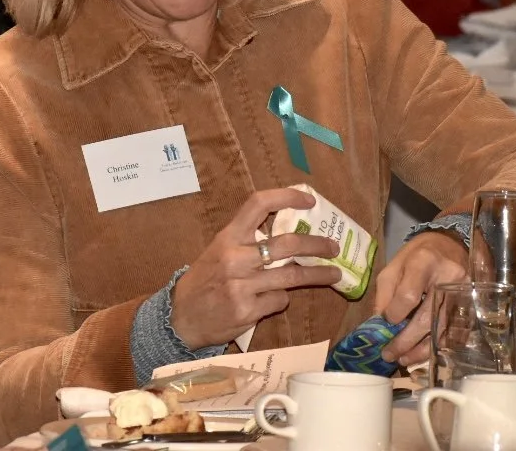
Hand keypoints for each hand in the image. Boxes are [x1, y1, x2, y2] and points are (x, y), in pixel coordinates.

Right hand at [170, 188, 343, 349]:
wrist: (181, 318)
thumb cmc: (204, 280)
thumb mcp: (218, 251)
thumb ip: (247, 243)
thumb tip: (289, 236)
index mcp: (227, 237)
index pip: (258, 204)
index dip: (286, 197)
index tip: (309, 200)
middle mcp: (235, 258)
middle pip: (286, 244)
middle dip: (316, 245)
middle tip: (333, 246)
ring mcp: (241, 286)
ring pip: (291, 277)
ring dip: (318, 275)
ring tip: (334, 274)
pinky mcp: (247, 311)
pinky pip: (279, 300)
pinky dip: (283, 298)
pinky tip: (275, 299)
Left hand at [374, 231, 467, 364]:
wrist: (450, 244)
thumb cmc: (417, 255)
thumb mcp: (394, 265)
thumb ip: (386, 293)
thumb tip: (380, 322)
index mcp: (424, 262)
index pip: (410, 295)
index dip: (396, 313)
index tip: (385, 323)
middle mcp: (448, 278)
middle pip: (427, 317)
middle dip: (406, 340)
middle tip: (389, 355)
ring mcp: (464, 293)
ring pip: (443, 329)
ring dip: (422, 349)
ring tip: (404, 359)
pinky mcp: (472, 305)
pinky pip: (456, 332)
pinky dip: (439, 346)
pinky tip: (424, 354)